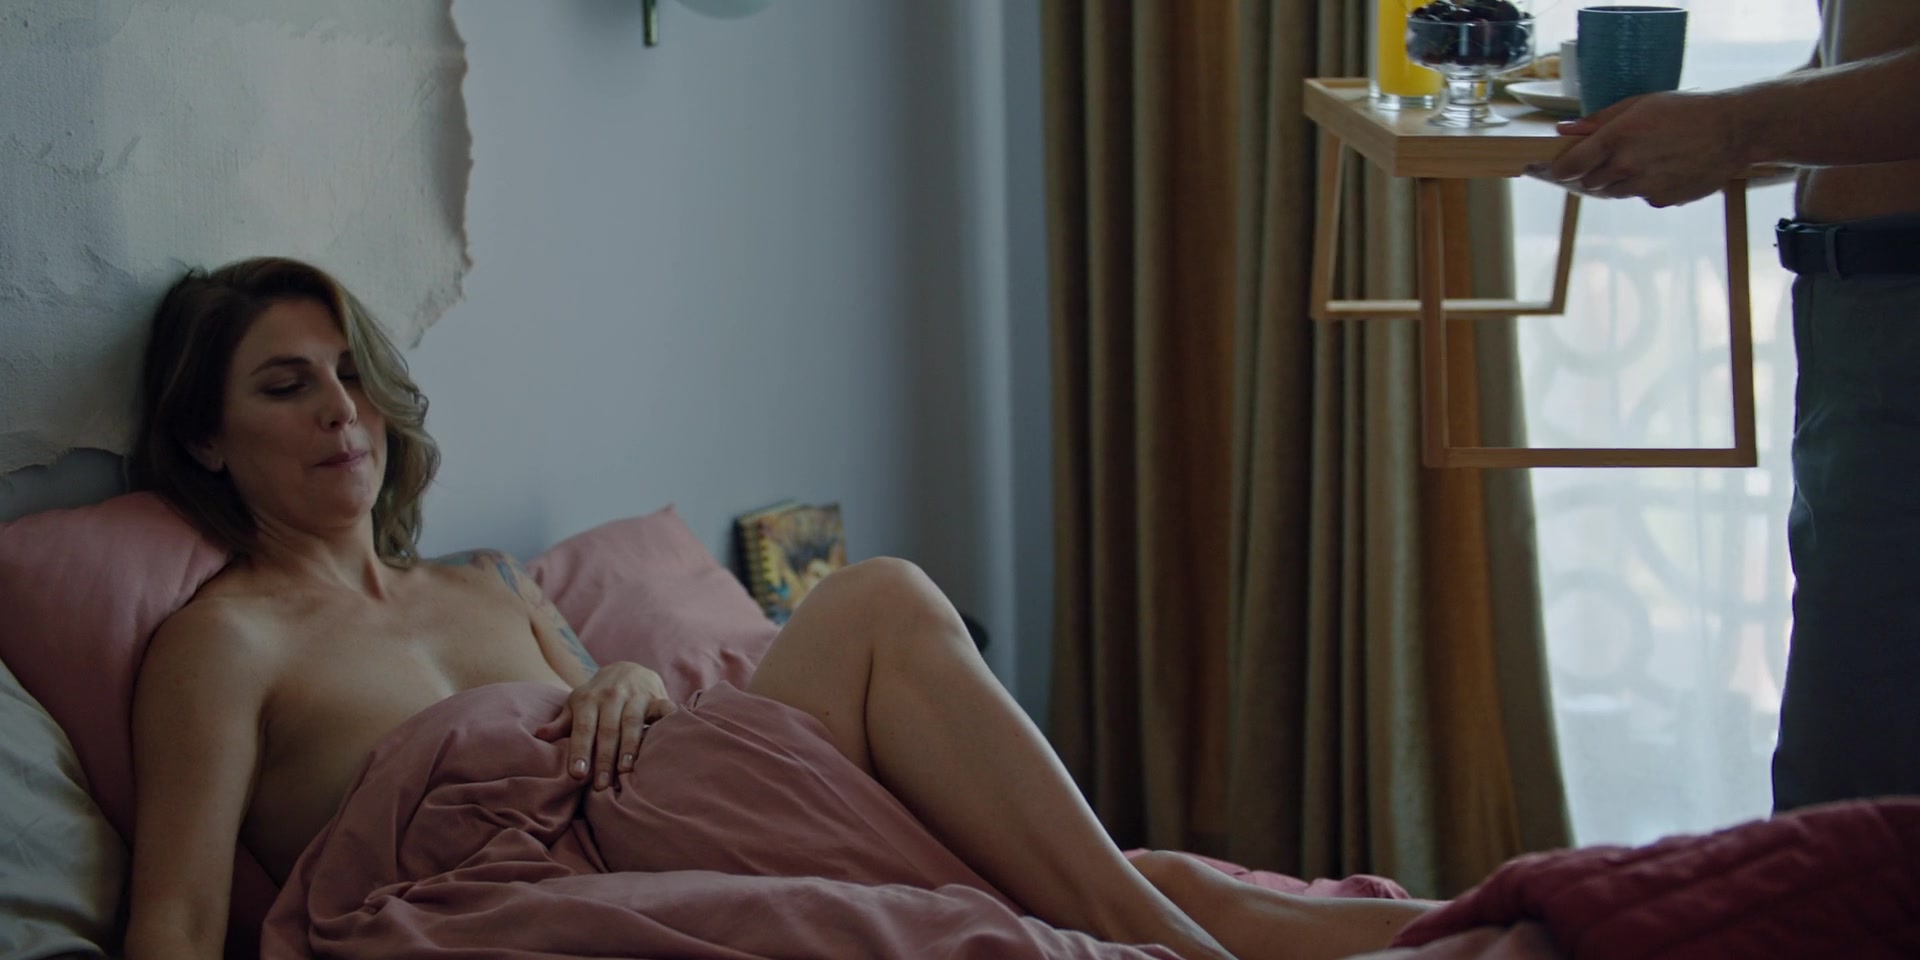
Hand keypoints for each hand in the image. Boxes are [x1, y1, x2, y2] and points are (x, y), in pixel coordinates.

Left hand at [535, 662, 676, 790]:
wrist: (627, 668)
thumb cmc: (598, 696)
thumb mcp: (577, 705)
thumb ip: (561, 723)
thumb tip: (539, 736)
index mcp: (588, 699)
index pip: (583, 728)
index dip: (580, 750)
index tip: (577, 774)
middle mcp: (611, 695)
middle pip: (607, 730)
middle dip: (603, 758)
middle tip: (600, 785)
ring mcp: (636, 695)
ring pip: (632, 723)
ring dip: (629, 748)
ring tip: (625, 771)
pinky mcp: (656, 696)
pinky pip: (663, 709)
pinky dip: (666, 720)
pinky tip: (666, 737)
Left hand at [1529, 90, 1752, 207]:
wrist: (1733, 132)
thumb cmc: (1686, 111)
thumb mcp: (1639, 105)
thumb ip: (1598, 121)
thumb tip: (1563, 131)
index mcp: (1616, 138)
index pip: (1569, 167)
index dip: (1560, 169)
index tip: (1560, 166)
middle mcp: (1626, 166)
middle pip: (1589, 182)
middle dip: (1593, 172)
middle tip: (1613, 156)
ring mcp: (1644, 186)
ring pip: (1615, 192)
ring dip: (1619, 180)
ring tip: (1646, 158)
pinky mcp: (1661, 200)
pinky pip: (1642, 197)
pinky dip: (1647, 186)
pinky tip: (1666, 168)